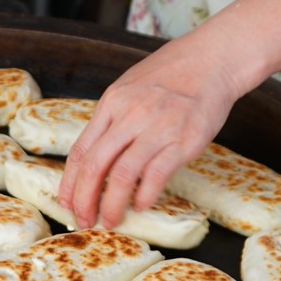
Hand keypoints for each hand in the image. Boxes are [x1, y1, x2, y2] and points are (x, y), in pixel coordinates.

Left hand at [58, 32, 243, 228]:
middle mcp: (130, 115)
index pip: (81, 151)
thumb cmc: (171, 76)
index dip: (70, 183)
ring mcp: (157, 128)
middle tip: (85, 221)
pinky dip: (144, 196)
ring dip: (112, 205)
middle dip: (84, 200)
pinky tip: (141, 205)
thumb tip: (94, 157)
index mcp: (112, 103)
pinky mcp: (183, 141)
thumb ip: (112, 120)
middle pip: (94, 166)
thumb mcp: (130, 88)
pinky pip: (155, 175)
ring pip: (121, 175)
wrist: (213, 59)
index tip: (67, 204)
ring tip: (111, 221)